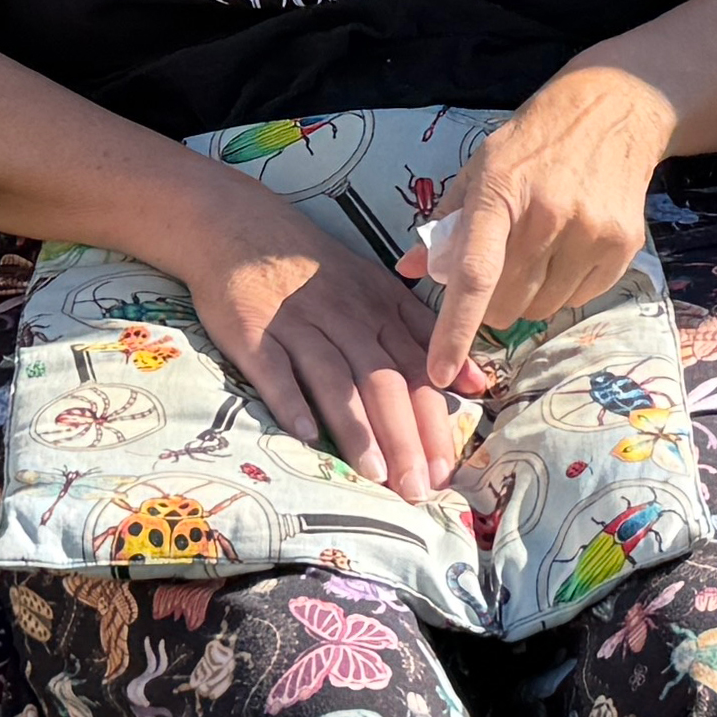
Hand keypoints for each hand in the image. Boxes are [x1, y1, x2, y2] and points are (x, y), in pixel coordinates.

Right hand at [177, 181, 477, 502]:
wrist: (241, 227)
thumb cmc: (317, 268)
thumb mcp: (378, 287)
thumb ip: (424, 335)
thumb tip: (475, 384)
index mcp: (382, 307)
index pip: (417, 370)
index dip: (435, 421)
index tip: (449, 470)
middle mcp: (346, 316)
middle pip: (383, 381)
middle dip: (405, 437)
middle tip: (419, 489)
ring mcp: (298, 323)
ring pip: (335, 380)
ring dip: (357, 429)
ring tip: (376, 476)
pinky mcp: (252, 330)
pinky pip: (274, 368)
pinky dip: (289, 400)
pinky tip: (305, 434)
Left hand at [406, 67, 669, 391]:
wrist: (613, 109)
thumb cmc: (534, 142)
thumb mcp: (481, 167)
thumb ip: (446, 223)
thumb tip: (407, 269)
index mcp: (501, 193)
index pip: (475, 274)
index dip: (454, 329)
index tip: (437, 371)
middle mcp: (548, 216)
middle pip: (507, 304)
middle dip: (493, 303)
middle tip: (499, 271)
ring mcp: (590, 232)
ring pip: (542, 309)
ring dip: (530, 297)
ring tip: (538, 252)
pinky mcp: (622, 246)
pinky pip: (579, 299)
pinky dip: (564, 289)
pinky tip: (567, 249)